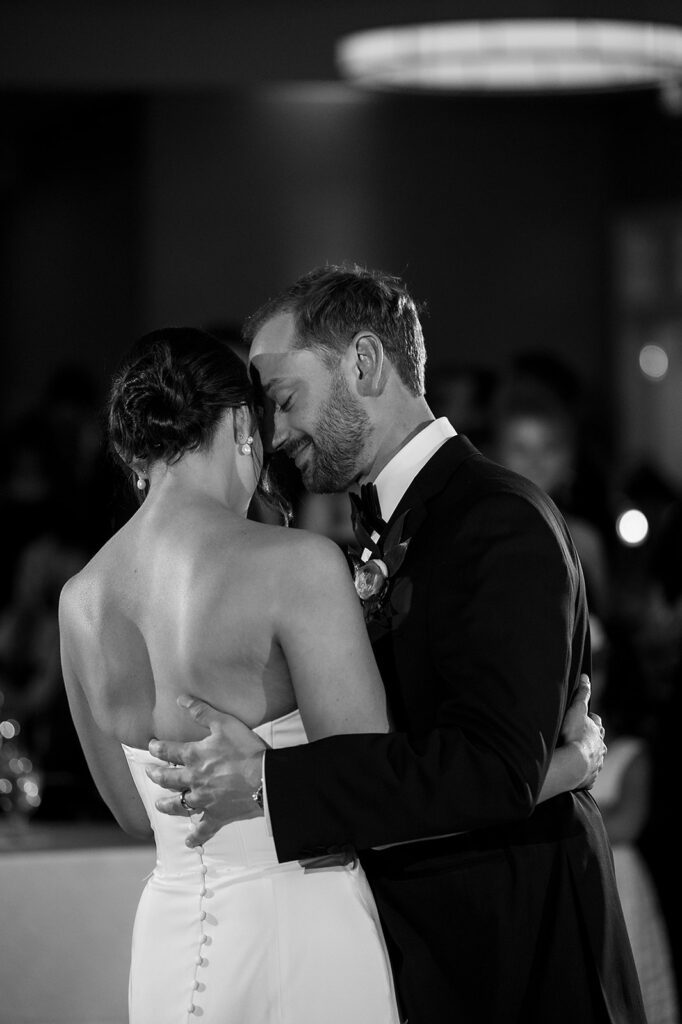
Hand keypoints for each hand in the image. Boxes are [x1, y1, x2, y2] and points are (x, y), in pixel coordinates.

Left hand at [146, 696, 268, 847]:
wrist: (265, 779)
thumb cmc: (246, 749)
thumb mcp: (224, 723)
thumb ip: (201, 711)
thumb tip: (181, 699)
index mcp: (194, 756)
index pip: (168, 751)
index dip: (157, 748)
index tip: (151, 746)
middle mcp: (193, 780)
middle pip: (168, 779)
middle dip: (156, 775)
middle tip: (149, 773)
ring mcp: (203, 800)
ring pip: (179, 805)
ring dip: (167, 805)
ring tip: (159, 806)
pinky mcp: (217, 816)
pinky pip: (203, 830)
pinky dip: (196, 837)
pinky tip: (189, 842)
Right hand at [560, 674, 605, 789]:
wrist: (573, 764)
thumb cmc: (574, 735)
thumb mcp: (577, 710)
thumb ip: (582, 693)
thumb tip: (586, 676)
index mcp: (597, 733)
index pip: (597, 723)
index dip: (590, 720)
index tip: (584, 719)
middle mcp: (600, 749)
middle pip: (598, 742)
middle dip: (591, 740)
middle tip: (580, 738)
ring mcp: (596, 765)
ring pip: (595, 760)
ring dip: (588, 758)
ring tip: (578, 758)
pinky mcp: (590, 779)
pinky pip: (588, 776)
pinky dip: (584, 774)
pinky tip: (577, 775)